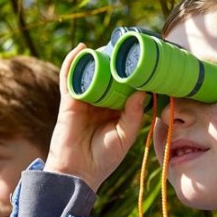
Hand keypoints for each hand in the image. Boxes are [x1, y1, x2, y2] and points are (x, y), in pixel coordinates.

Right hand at [44, 45, 147, 192]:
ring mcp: (84, 101)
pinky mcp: (68, 102)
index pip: (126, 87)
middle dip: (116, 61)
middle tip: (129, 45)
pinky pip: (69, 78)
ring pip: (90, 74)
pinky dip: (73, 62)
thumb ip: (134, 115)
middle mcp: (100, 103)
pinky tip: (81, 49)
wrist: (77, 173)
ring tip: (109, 43)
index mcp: (116, 111)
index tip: (147, 59)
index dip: (134, 74)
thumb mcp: (125, 136)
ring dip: (97, 58)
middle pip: (108, 77)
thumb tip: (143, 91)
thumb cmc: (103, 159)